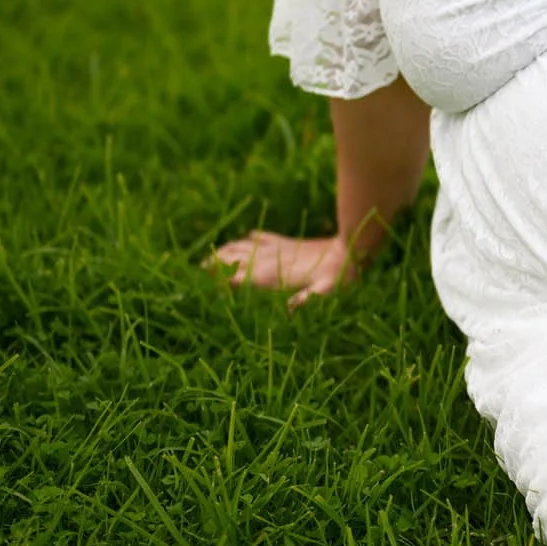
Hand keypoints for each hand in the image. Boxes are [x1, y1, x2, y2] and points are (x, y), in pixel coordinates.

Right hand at [207, 230, 356, 309]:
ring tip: (208, 258)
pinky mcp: (285, 242)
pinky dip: (247, 239)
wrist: (350, 248)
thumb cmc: (339, 276)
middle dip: (213, 265)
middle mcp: (269, 260)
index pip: (239, 278)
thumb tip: (292, 308)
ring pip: (241, 247)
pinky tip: (243, 239)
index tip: (204, 289)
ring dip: (224, 251)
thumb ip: (309, 298)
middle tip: (196, 273)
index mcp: (273, 275)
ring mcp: (276, 249)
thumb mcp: (326, 291)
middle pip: (232, 260)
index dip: (221, 282)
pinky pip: (259, 237)